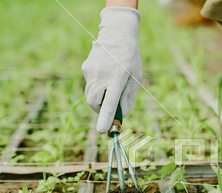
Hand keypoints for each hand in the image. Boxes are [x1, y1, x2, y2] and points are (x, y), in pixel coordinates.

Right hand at [82, 6, 141, 132]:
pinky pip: (90, 84)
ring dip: (98, 99)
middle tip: (108, 110)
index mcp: (118, 78)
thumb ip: (128, 98)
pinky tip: (105, 74)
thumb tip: (120, 114)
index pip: (109, 102)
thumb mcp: (136, 78)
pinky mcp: (86, 68)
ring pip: (90, 95)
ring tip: (110, 87)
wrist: (117, 33)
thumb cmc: (131, 58)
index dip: (105, 117)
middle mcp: (102, 75)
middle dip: (100, 110)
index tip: (102, 130)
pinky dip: (97, 86)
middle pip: (94, 103)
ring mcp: (91, 71)